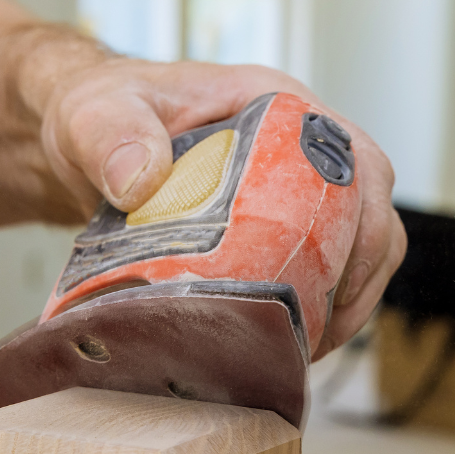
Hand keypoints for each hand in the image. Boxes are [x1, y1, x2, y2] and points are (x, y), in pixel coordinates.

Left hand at [39, 59, 406, 359]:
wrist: (82, 141)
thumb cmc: (98, 110)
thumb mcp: (93, 115)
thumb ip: (110, 135)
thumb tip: (140, 179)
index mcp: (280, 106)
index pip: (357, 161)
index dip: (365, 222)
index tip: (337, 277)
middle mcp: (301, 146)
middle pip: (372, 212)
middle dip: (360, 277)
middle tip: (322, 332)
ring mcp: (295, 190)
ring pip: (359, 246)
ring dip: (348, 299)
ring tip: (310, 347)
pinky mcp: (279, 229)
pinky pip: (325, 268)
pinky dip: (320, 306)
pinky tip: (289, 339)